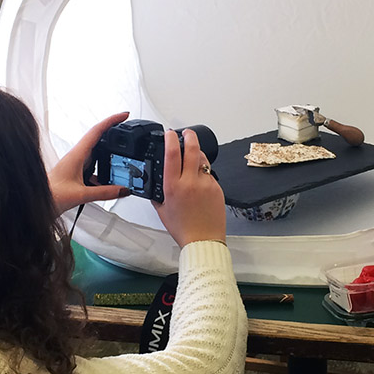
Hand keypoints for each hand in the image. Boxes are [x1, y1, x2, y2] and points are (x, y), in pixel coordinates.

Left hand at [48, 112, 130, 215]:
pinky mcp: (74, 172)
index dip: (111, 121)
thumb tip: (123, 190)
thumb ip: (104, 193)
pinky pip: (92, 166)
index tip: (124, 115)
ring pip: (95, 153)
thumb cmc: (50, 195)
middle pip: (98, 138)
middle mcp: (75, 156)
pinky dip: (102, 169)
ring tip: (121, 157)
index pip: (97, 131)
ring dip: (108, 153)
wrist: (34, 202)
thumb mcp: (81, 195)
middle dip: (113, 133)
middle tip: (126, 129)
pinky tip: (108, 181)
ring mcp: (74, 163)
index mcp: (76, 155)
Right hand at [154, 128, 226, 246]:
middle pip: (192, 149)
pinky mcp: (217, 188)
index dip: (170, 138)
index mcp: (173, 186)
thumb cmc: (183, 228)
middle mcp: (190, 182)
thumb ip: (159, 193)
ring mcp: (205, 184)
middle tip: (187, 133)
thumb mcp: (162, 209)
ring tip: (193, 158)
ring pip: (203, 160)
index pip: (171, 154)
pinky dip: (204, 174)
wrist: (203, 240)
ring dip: (197, 154)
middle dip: (189, 136)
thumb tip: (156, 183)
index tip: (170, 133)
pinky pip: (210, 175)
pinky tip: (200, 184)